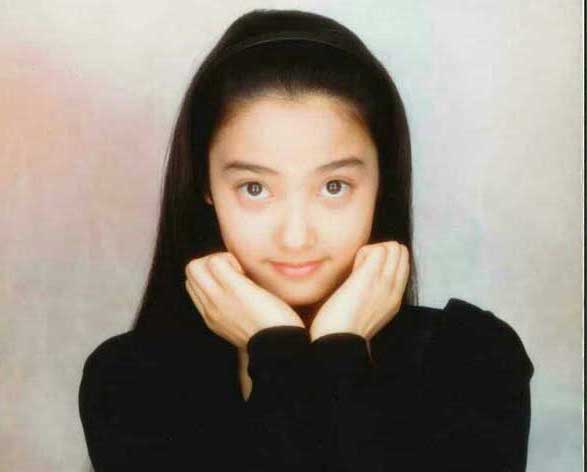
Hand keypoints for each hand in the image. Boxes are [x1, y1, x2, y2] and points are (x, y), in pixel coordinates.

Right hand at [185, 252, 304, 348]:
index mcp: (212, 317)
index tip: (233, 279)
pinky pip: (216, 262)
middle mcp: (209, 308)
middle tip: (235, 272)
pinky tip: (246, 272)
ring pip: (195, 266)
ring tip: (239, 272)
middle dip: (210, 262)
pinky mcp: (234, 289)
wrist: (280, 349)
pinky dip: (229, 259)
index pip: (194, 285)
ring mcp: (218, 299)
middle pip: (190, 272)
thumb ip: (237, 309)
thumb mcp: (246, 324)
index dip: (211, 273)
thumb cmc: (273, 335)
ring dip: (218, 259)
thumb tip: (243, 290)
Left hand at [309, 241, 409, 341]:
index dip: (383, 259)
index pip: (402, 262)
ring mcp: (385, 283)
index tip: (364, 271)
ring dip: (372, 251)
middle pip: (401, 251)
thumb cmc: (342, 328)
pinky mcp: (370, 278)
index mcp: (394, 299)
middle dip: (380, 251)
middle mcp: (395, 290)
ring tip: (357, 269)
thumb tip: (361, 278)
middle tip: (360, 268)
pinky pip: (377, 249)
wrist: (337, 344)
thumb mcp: (366, 311)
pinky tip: (353, 269)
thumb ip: (371, 294)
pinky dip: (363, 252)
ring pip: (393, 247)